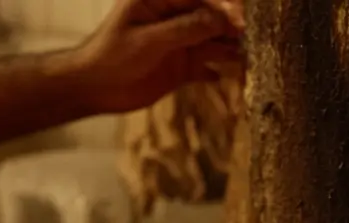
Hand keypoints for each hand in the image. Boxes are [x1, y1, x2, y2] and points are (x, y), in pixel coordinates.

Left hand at [67, 0, 243, 114]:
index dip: (223, 6)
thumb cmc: (111, 56)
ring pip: (213, 41)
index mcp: (160, 0)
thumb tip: (220, 19)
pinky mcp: (182, 67)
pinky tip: (229, 76)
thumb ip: (185, 29)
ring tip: (251, 58)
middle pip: (211, 17)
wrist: (94, 88)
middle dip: (232, 27)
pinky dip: (220, 70)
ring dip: (231, 49)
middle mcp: (174, 18)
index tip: (240, 21)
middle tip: (253, 41)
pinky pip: (208, 65)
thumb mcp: (148, 40)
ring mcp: (180, 43)